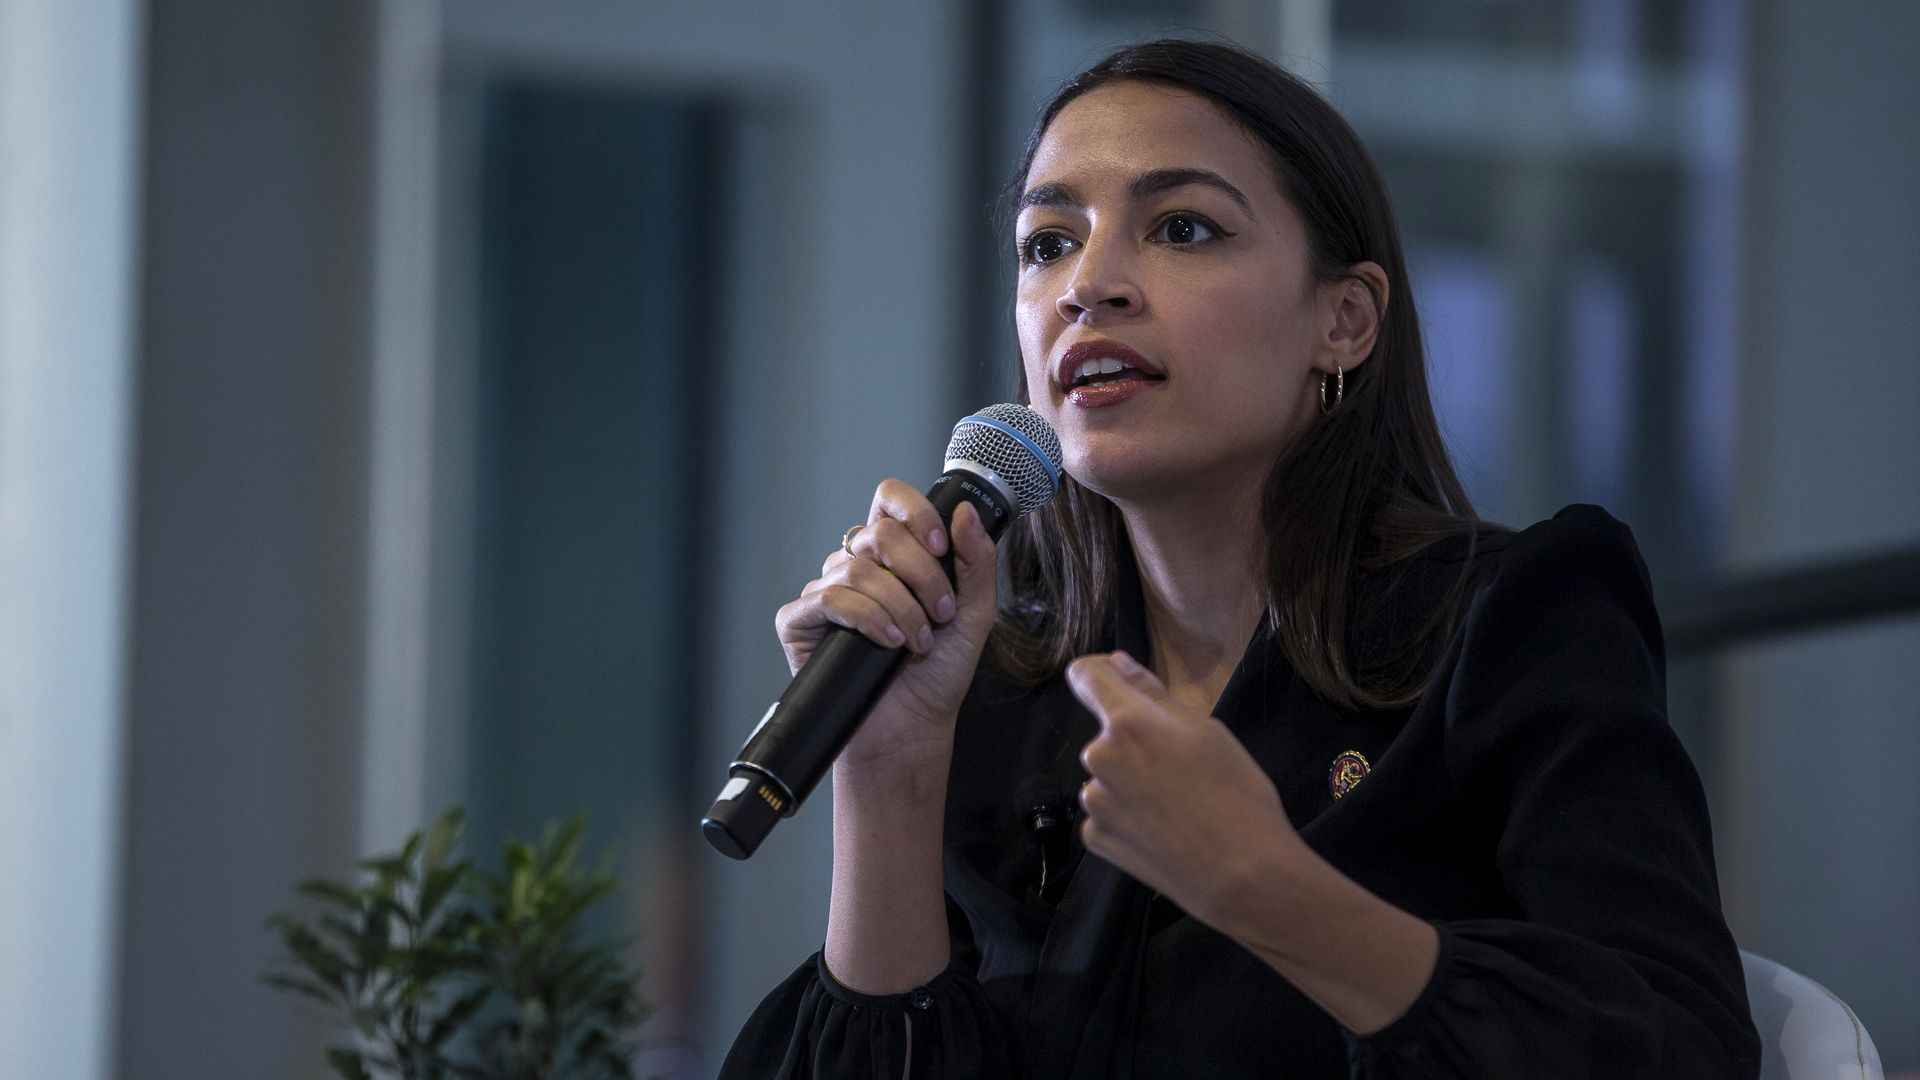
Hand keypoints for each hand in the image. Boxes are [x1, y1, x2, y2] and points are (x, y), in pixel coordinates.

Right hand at [775, 480, 999, 778]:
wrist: (912, 726)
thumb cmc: (939, 672)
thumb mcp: (974, 613)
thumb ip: (976, 561)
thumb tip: (963, 510)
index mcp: (893, 555)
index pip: (889, 500)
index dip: (914, 512)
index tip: (940, 547)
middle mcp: (854, 566)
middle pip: (880, 534)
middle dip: (921, 575)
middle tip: (941, 613)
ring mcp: (825, 593)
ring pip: (857, 569)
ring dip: (900, 607)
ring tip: (918, 641)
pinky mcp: (799, 622)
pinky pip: (828, 599)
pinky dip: (866, 619)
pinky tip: (887, 643)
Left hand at [1067, 650, 1305, 925]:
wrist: (1242, 875)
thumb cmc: (1237, 794)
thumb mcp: (1207, 731)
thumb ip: (1154, 693)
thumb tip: (1117, 663)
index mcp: (1127, 722)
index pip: (1085, 676)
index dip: (1100, 673)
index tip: (1119, 682)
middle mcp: (1098, 757)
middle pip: (1107, 734)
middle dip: (1135, 742)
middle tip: (1183, 769)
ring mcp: (1093, 802)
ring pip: (1108, 776)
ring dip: (1131, 782)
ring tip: (1178, 807)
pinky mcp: (1095, 838)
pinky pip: (1106, 814)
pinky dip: (1127, 817)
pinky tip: (1163, 832)